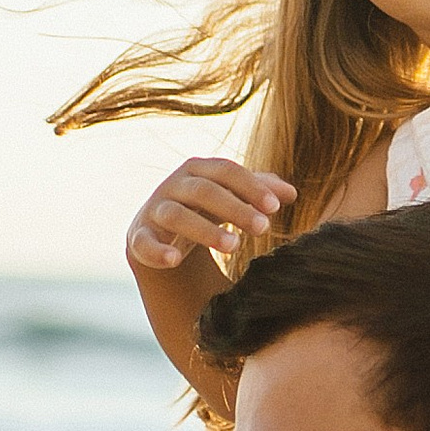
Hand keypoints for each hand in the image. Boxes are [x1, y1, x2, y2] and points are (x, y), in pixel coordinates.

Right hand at [126, 159, 295, 275]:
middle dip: (235, 208)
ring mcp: (154, 210)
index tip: (276, 207)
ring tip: (234, 246)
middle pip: (203, 190)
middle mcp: (174, 185)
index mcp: (198, 170)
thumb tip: (291, 193)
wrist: (159, 231)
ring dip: (205, 229)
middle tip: (263, 228)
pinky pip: (144, 243)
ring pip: (176, 215)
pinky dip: (158, 251)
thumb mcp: (231, 197)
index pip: (226, 171)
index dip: (250, 186)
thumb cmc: (204, 209)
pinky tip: (174, 260)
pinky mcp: (138, 237)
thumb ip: (259, 192)